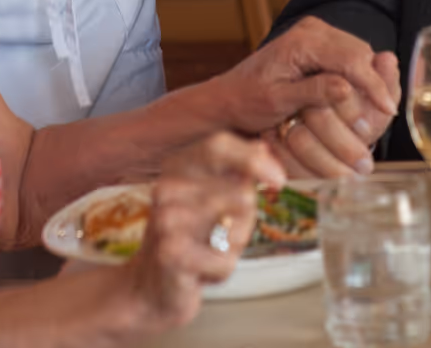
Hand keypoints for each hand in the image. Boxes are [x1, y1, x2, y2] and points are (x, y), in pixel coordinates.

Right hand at [123, 133, 284, 331]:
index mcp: (178, 166)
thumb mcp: (214, 197)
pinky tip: (200, 272)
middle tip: (219, 234)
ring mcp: (166, 220)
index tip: (280, 180)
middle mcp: (167, 187)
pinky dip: (221, 272)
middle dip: (245, 222)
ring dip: (232, 249)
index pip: (219, 145)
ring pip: (238, 230)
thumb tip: (263, 147)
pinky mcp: (170, 254)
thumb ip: (238, 171)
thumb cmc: (190, 237)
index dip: (254, 159)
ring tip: (207, 251)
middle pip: (241, 194)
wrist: (150, 285)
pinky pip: (225, 262)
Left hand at [208, 18, 399, 173]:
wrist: (229, 96)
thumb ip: (312, 92)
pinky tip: (362, 99)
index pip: (351, 58)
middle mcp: (312, 29)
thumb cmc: (248, 101)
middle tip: (386, 114)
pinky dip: (358, 75)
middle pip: (360, 52)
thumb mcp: (278, 102)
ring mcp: (316, 32)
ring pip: (358, 53)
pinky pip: (349, 56)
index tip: (388, 110)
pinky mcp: (319, 42)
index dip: (373, 85)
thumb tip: (347, 89)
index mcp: (301, 41)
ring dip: (368, 80)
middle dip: (374, 83)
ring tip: (377, 110)